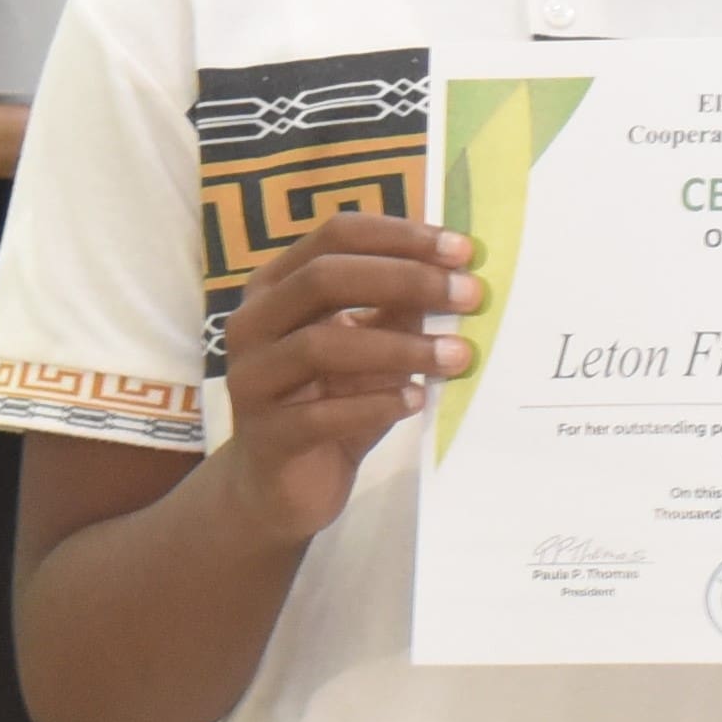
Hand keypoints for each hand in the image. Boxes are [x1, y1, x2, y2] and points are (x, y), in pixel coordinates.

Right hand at [211, 208, 484, 548]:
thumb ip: (401, 309)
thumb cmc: (334, 402)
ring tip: (458, 356)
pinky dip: (374, 404)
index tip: (464, 251)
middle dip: (406, 280)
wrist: (284, 485)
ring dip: (401, 348)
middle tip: (470, 295)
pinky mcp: (265, 435)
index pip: (336, 236)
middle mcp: (253, 323)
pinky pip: (320, 415)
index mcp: (277, 286)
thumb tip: (459, 273)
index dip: (401, 237)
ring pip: (321, 347)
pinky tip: (416, 401)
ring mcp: (251, 379)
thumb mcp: (373, 347)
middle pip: (324, 279)